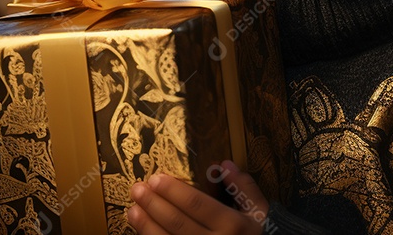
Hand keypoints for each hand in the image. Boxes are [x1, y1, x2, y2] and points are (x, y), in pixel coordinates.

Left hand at [127, 160, 270, 234]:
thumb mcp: (259, 211)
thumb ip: (243, 187)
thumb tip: (224, 164)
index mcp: (232, 224)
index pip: (197, 204)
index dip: (174, 191)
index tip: (156, 178)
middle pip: (178, 222)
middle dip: (154, 204)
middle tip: (138, 189)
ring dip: (147, 226)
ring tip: (132, 210)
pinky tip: (143, 231)